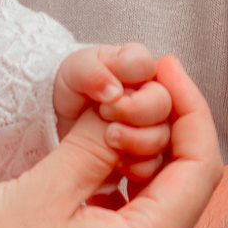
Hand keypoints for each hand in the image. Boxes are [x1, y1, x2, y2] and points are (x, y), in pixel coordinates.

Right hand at [0, 54, 223, 227]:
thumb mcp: (44, 188)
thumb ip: (95, 142)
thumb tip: (126, 102)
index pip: (200, 167)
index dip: (190, 109)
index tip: (166, 67)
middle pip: (182, 191)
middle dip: (161, 135)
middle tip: (126, 93)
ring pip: (155, 213)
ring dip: (136, 166)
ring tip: (101, 127)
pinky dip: (118, 199)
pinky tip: (85, 173)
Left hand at [53, 42, 173, 177]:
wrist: (64, 124)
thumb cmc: (73, 90)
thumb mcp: (72, 73)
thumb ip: (90, 72)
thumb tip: (114, 91)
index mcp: (136, 65)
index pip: (144, 63)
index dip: (128, 75)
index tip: (107, 89)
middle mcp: (152, 94)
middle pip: (162, 102)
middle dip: (134, 110)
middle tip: (105, 113)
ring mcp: (154, 125)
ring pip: (162, 135)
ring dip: (136, 139)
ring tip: (109, 138)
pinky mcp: (148, 156)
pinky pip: (155, 164)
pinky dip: (136, 164)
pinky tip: (117, 162)